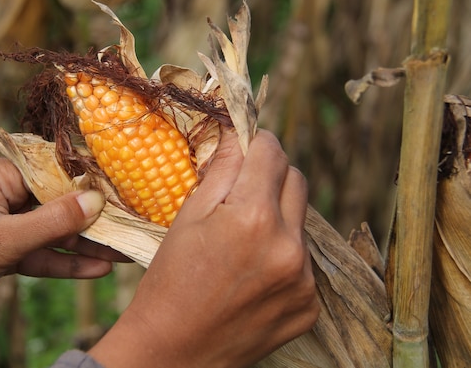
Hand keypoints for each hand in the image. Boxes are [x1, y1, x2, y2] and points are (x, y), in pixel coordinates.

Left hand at [0, 156, 126, 326]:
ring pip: (56, 230)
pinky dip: (66, 262)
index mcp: (3, 174)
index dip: (95, 185)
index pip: (59, 173)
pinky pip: (44, 251)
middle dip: (97, 220)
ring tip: (126, 252)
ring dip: (87, 244)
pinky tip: (98, 269)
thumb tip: (97, 201)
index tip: (131, 194)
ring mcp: (9, 221)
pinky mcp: (8, 247)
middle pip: (63, 203)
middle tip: (136, 227)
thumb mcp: (1, 242)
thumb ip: (51, 222)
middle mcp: (9, 192)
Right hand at [89, 129, 318, 367]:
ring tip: (244, 240)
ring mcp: (304, 280)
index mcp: (252, 218)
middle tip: (244, 189)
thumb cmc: (170, 281)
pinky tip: (255, 272)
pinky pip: (305, 261)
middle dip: (272, 175)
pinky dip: (284, 256)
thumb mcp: (188, 216)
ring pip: (301, 221)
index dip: (257, 142)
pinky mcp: (310, 305)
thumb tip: (239, 134)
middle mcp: (288, 247)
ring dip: (279, 217)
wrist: (173, 350)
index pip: (272, 151)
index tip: (247, 145)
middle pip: (296, 180)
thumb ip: (221, 169)